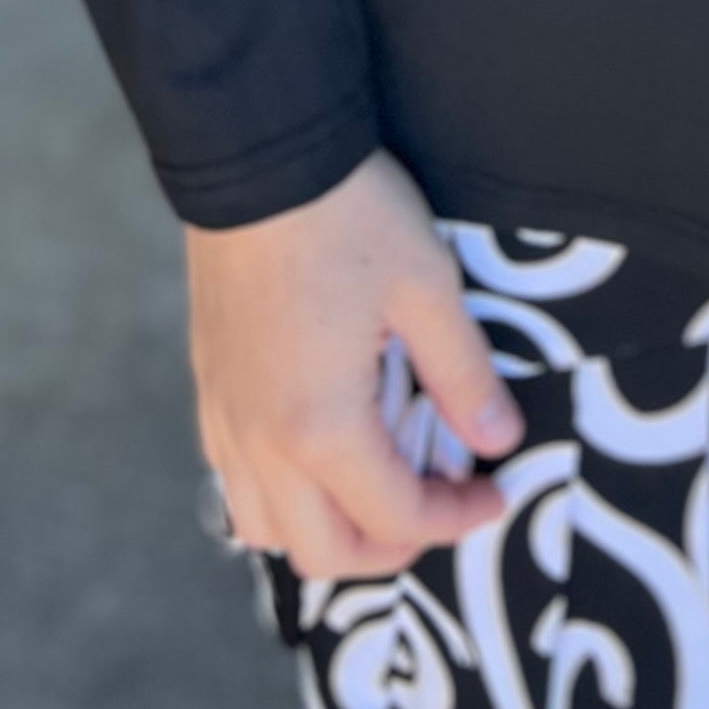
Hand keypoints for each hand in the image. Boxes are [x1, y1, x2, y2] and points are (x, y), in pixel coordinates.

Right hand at [187, 146, 523, 580]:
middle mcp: (261, 442)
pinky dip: (280, 497)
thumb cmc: (346, 216)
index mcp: (321, 427)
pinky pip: (234, 483)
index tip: (494, 488)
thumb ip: (463, 375)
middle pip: (324, 552)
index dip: (455, 517)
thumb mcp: (428, 288)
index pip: (395, 517)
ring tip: (379, 488)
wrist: (255, 155)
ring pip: (267, 530)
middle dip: (392, 546)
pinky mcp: (209, 390)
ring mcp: (226, 419)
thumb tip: (499, 439)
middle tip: (442, 503)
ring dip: (328, 532)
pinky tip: (318, 456)